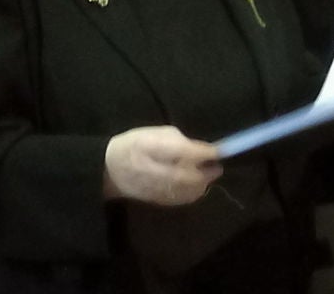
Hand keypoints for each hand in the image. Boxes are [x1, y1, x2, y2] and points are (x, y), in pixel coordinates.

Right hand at [102, 125, 222, 205]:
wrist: (109, 170)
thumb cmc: (134, 145)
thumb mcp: (156, 134)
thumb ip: (180, 141)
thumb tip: (201, 149)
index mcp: (160, 152)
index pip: (193, 153)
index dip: (211, 152)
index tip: (224, 150)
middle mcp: (163, 173)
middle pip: (196, 176)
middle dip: (210, 171)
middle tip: (218, 165)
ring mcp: (161, 190)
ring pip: (192, 190)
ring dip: (203, 182)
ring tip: (208, 174)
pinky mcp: (160, 200)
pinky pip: (183, 199)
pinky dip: (194, 192)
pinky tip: (197, 185)